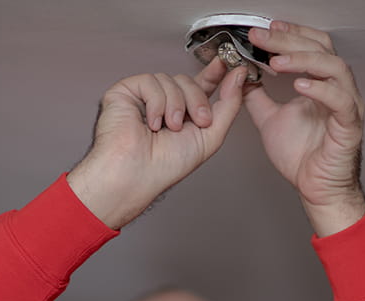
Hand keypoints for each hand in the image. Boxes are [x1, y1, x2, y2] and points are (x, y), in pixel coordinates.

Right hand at [68, 62, 249, 228]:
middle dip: (197, 101)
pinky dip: (156, 103)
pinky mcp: (125, 91)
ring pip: (171, 79)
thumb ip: (229, 105)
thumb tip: (239, 75)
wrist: (138, 174)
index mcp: (185, 114)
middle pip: (188, 80)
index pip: (201, 84)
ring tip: (169, 128)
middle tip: (198, 122)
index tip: (228, 63)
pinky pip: (150, 81)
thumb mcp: (211, 135)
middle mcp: (164, 103)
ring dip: (175, 106)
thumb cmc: (167, 165)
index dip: (215, 72)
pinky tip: (151, 123)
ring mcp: (144, 97)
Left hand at [245, 21, 364, 235]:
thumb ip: (257, 97)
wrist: (316, 188)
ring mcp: (347, 105)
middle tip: (262, 38)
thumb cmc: (303, 157)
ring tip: (277, 61)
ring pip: (334, 68)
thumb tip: (242, 77)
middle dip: (288, 41)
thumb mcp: (269, 120)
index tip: (263, 30)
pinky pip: (340, 100)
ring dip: (303, 60)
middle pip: (320, 49)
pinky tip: (299, 85)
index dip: (289, 34)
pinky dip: (320, 89)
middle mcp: (337, 89)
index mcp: (321, 84)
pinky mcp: (350, 125)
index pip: (310, 45)